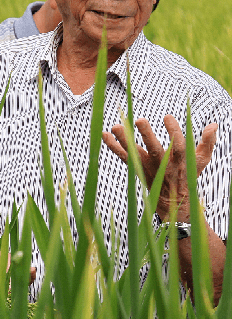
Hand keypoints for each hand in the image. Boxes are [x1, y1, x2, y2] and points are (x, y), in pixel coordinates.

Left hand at [102, 115, 216, 220]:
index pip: (178, 145)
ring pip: (135, 153)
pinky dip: (113, 146)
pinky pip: (123, 157)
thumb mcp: (202, 160)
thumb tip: (214, 124)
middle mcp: (163, 165)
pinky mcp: (137, 168)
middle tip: (140, 120)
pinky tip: (104, 133)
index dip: (173, 131)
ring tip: (115, 126)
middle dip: (147, 135)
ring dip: (124, 140)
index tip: (167, 117)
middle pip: (154, 149)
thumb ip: (207, 142)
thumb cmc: (188, 174)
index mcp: (180, 161)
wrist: (173, 202)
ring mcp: (148, 167)